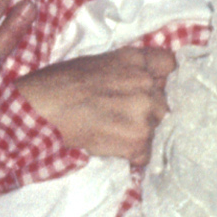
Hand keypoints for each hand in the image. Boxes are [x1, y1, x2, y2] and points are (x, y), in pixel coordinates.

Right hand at [14, 43, 173, 164]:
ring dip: (139, 134)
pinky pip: (145, 154)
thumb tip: (142, 81)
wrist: (46, 107)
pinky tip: (112, 145)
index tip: (150, 86)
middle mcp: (147, 85)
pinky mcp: (138, 141)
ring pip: (156, 129)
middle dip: (149, 111)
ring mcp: (145, 115)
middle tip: (122, 115)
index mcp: (137, 61)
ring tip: (113, 131)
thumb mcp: (100, 61)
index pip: (169, 64)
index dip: (159, 78)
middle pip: (165, 103)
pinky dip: (131, 155)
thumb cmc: (62, 83)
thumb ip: (128, 70)